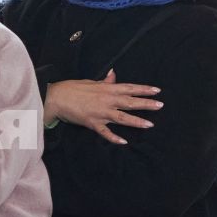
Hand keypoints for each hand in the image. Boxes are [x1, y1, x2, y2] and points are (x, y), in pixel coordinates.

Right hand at [45, 71, 161, 145]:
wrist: (56, 98)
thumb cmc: (72, 88)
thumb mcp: (91, 82)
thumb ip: (105, 82)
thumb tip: (113, 74)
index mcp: (107, 89)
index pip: (129, 88)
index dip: (144, 89)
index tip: (157, 90)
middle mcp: (107, 100)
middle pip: (130, 102)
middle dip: (146, 104)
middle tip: (160, 106)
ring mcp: (100, 113)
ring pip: (122, 118)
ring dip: (136, 121)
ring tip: (149, 125)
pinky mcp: (92, 123)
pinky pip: (105, 132)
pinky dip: (114, 138)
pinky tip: (123, 142)